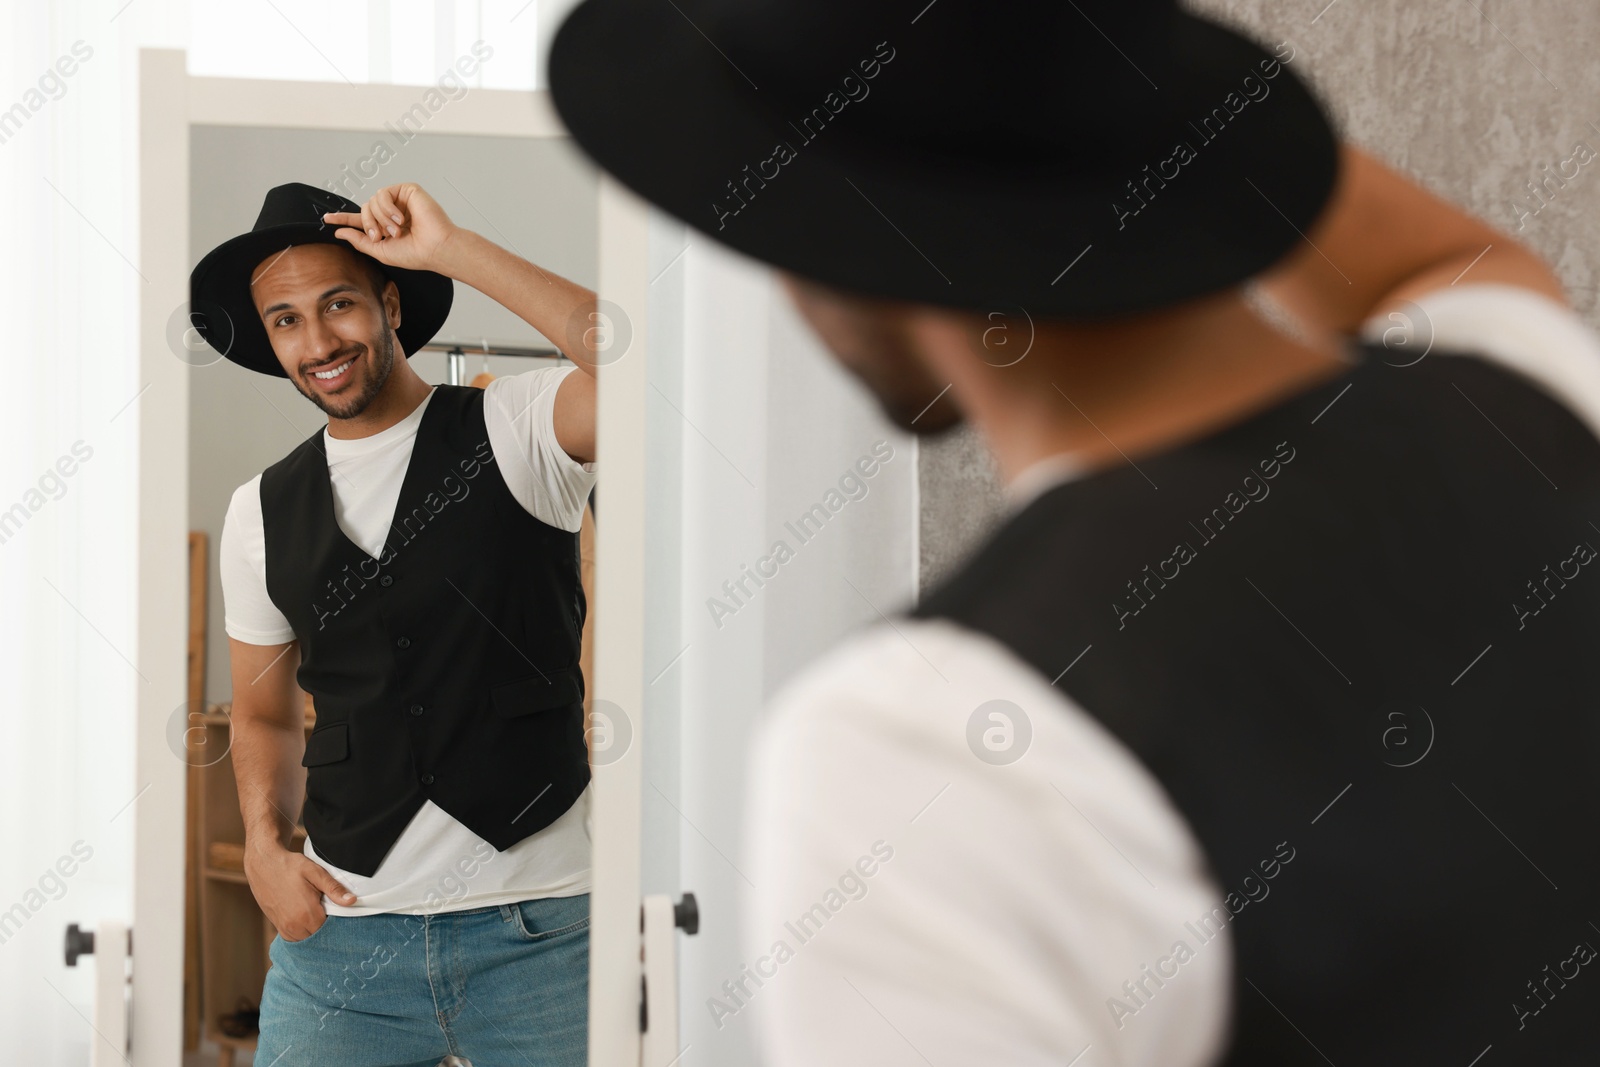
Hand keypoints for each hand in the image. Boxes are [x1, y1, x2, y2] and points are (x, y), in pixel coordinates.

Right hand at [243, 841, 356, 941]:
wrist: (263, 864)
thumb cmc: (290, 866)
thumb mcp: (315, 873)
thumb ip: (334, 889)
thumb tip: (352, 901)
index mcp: (306, 914)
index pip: (331, 930)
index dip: (339, 923)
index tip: (342, 914)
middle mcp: (294, 926)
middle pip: (319, 937)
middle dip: (328, 928)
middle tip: (332, 911)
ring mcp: (284, 928)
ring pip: (307, 939)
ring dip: (315, 931)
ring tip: (321, 914)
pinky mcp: (278, 926)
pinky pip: (295, 938)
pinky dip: (304, 933)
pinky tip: (309, 920)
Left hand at [322, 183, 459, 273]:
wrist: (435, 248)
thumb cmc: (416, 253)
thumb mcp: (381, 251)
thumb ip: (359, 241)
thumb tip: (340, 232)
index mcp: (386, 227)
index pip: (361, 220)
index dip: (343, 219)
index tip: (327, 220)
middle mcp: (392, 212)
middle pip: (364, 209)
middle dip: (368, 224)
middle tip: (379, 236)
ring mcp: (400, 201)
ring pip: (372, 201)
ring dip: (380, 218)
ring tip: (397, 230)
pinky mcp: (407, 191)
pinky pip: (383, 193)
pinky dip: (387, 208)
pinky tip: (401, 218)